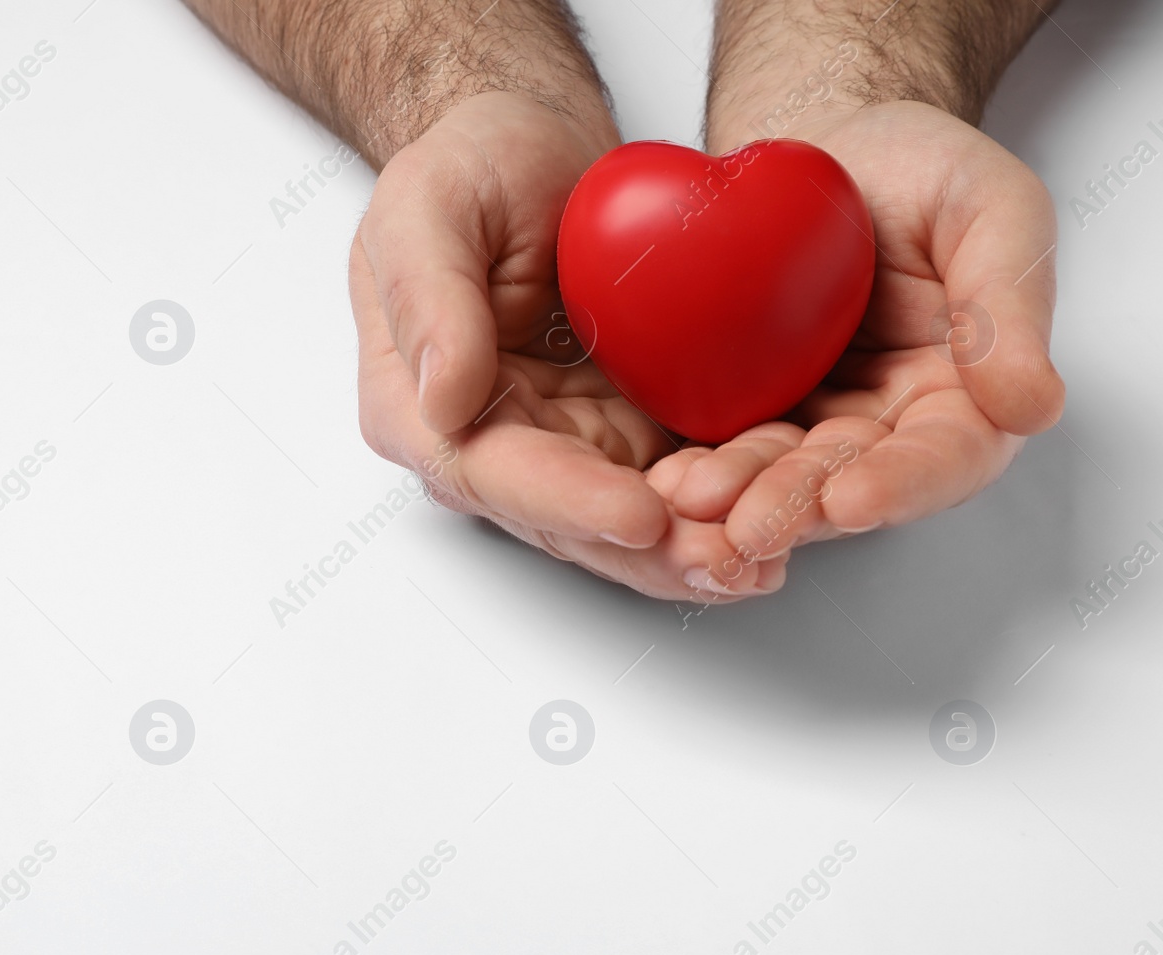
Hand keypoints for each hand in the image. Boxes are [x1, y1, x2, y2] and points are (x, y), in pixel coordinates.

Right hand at [352, 91, 787, 599]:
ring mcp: (560, 444)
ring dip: (692, 549)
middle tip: (728, 563)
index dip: (565, 501)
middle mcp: (488, 442)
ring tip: (764, 561)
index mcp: (419, 406)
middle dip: (647, 552)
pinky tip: (778, 517)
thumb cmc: (472, 163)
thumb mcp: (427, 204)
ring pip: (624, 521)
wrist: (534, 148)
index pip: (488, 471)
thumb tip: (443, 400)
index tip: (638, 514)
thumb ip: (426, 297)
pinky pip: (673, 481)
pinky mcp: (622, 432)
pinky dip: (722, 504)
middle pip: (564, 520)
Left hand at [656, 101, 1064, 565]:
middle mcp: (883, 424)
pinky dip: (689, 463)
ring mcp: (806, 419)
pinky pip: (714, 441)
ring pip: (772, 475)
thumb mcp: (988, 207)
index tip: (850, 500)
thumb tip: (1032, 405)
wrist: (820, 144)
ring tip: (691, 499)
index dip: (899, 485)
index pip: (943, 458)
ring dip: (734, 497)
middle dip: (796, 507)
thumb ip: (1010, 302)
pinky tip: (659, 479)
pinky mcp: (740, 405)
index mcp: (961, 394)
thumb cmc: (917, 168)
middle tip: (746, 526)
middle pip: (845, 484)